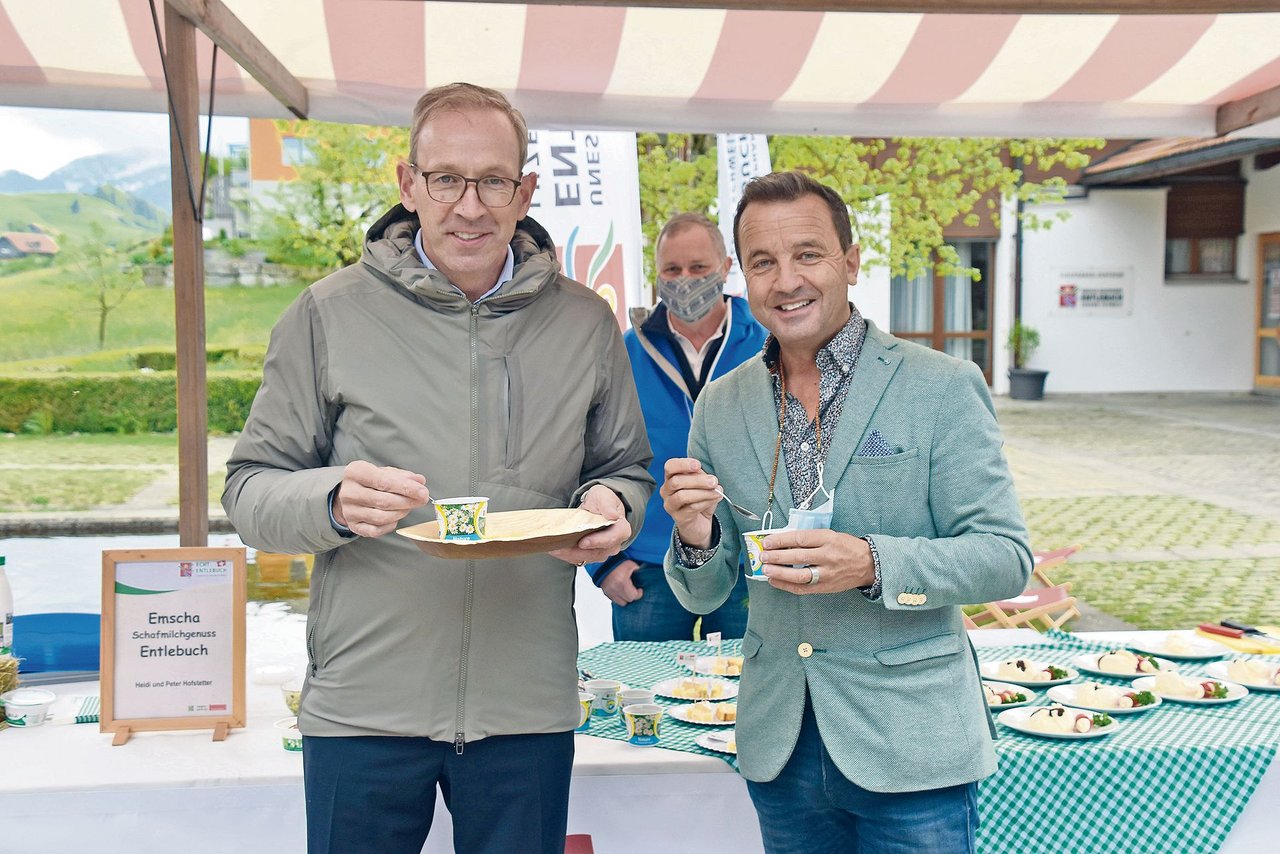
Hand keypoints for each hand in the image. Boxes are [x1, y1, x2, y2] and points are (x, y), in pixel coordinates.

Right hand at [332, 460, 430, 537]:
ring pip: (381, 517)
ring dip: (400, 513)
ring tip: (409, 507)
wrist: (351, 493)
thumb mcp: (385, 472)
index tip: (423, 492)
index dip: (406, 488)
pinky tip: (395, 518)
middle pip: (383, 501)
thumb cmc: (371, 481)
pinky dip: (390, 525)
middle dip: (407, 501)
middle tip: (422, 500)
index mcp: (355, 472)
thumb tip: (420, 481)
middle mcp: (348, 492)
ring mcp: (349, 511)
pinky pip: (375, 530)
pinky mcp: (353, 526)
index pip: (384, 482)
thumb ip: (403, 476)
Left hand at [550, 484, 630, 565]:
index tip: (583, 542)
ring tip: (555, 548)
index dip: (597, 542)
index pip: (612, 539)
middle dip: (578, 552)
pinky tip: (556, 549)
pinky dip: (566, 555)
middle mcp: (614, 544)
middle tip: (560, 547)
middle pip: (597, 553)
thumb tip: (613, 515)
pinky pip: (578, 559)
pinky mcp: (590, 555)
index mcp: (621, 530)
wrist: (595, 507)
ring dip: (569, 555)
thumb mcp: (603, 495)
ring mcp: (602, 552)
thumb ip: (607, 504)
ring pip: (586, 558)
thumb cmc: (601, 501)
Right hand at [601, 559, 642, 605]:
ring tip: (627, 591)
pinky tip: (621, 590)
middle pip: (627, 600)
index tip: (640, 589)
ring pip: (621, 603)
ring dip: (625, 598)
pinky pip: (614, 600)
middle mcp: (614, 588)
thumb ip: (638, 571)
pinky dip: (619, 597)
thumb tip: (643, 576)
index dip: (639, 594)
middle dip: (632, 596)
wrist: (603, 562)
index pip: (633, 596)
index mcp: (622, 582)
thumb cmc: (617, 562)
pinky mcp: (605, 592)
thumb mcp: (631, 564)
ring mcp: (609, 591)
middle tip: (634, 590)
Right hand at [659, 457, 719, 548]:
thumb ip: (703, 478)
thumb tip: (711, 479)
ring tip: (717, 492)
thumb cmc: (699, 499)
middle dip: (697, 480)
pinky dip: (705, 502)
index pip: (670, 466)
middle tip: (714, 481)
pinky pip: (691, 508)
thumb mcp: (702, 485)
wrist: (699, 522)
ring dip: (703, 493)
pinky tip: (714, 500)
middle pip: (676, 482)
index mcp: (671, 477)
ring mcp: (670, 505)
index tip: (698, 465)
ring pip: (682, 496)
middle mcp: (666, 491)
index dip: (682, 464)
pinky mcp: (678, 518)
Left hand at [759, 529, 873, 594]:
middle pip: (797, 557)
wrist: (868, 564)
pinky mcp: (825, 587)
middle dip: (776, 556)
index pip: (799, 538)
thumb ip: (808, 538)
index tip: (767, 541)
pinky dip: (786, 585)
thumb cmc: (846, 547)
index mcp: (828, 539)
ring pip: (799, 575)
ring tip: (766, 569)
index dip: (781, 540)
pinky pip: (802, 588)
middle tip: (763, 556)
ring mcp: (826, 574)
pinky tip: (775, 581)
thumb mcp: (830, 535)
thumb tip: (782, 541)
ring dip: (779, 573)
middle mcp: (827, 556)